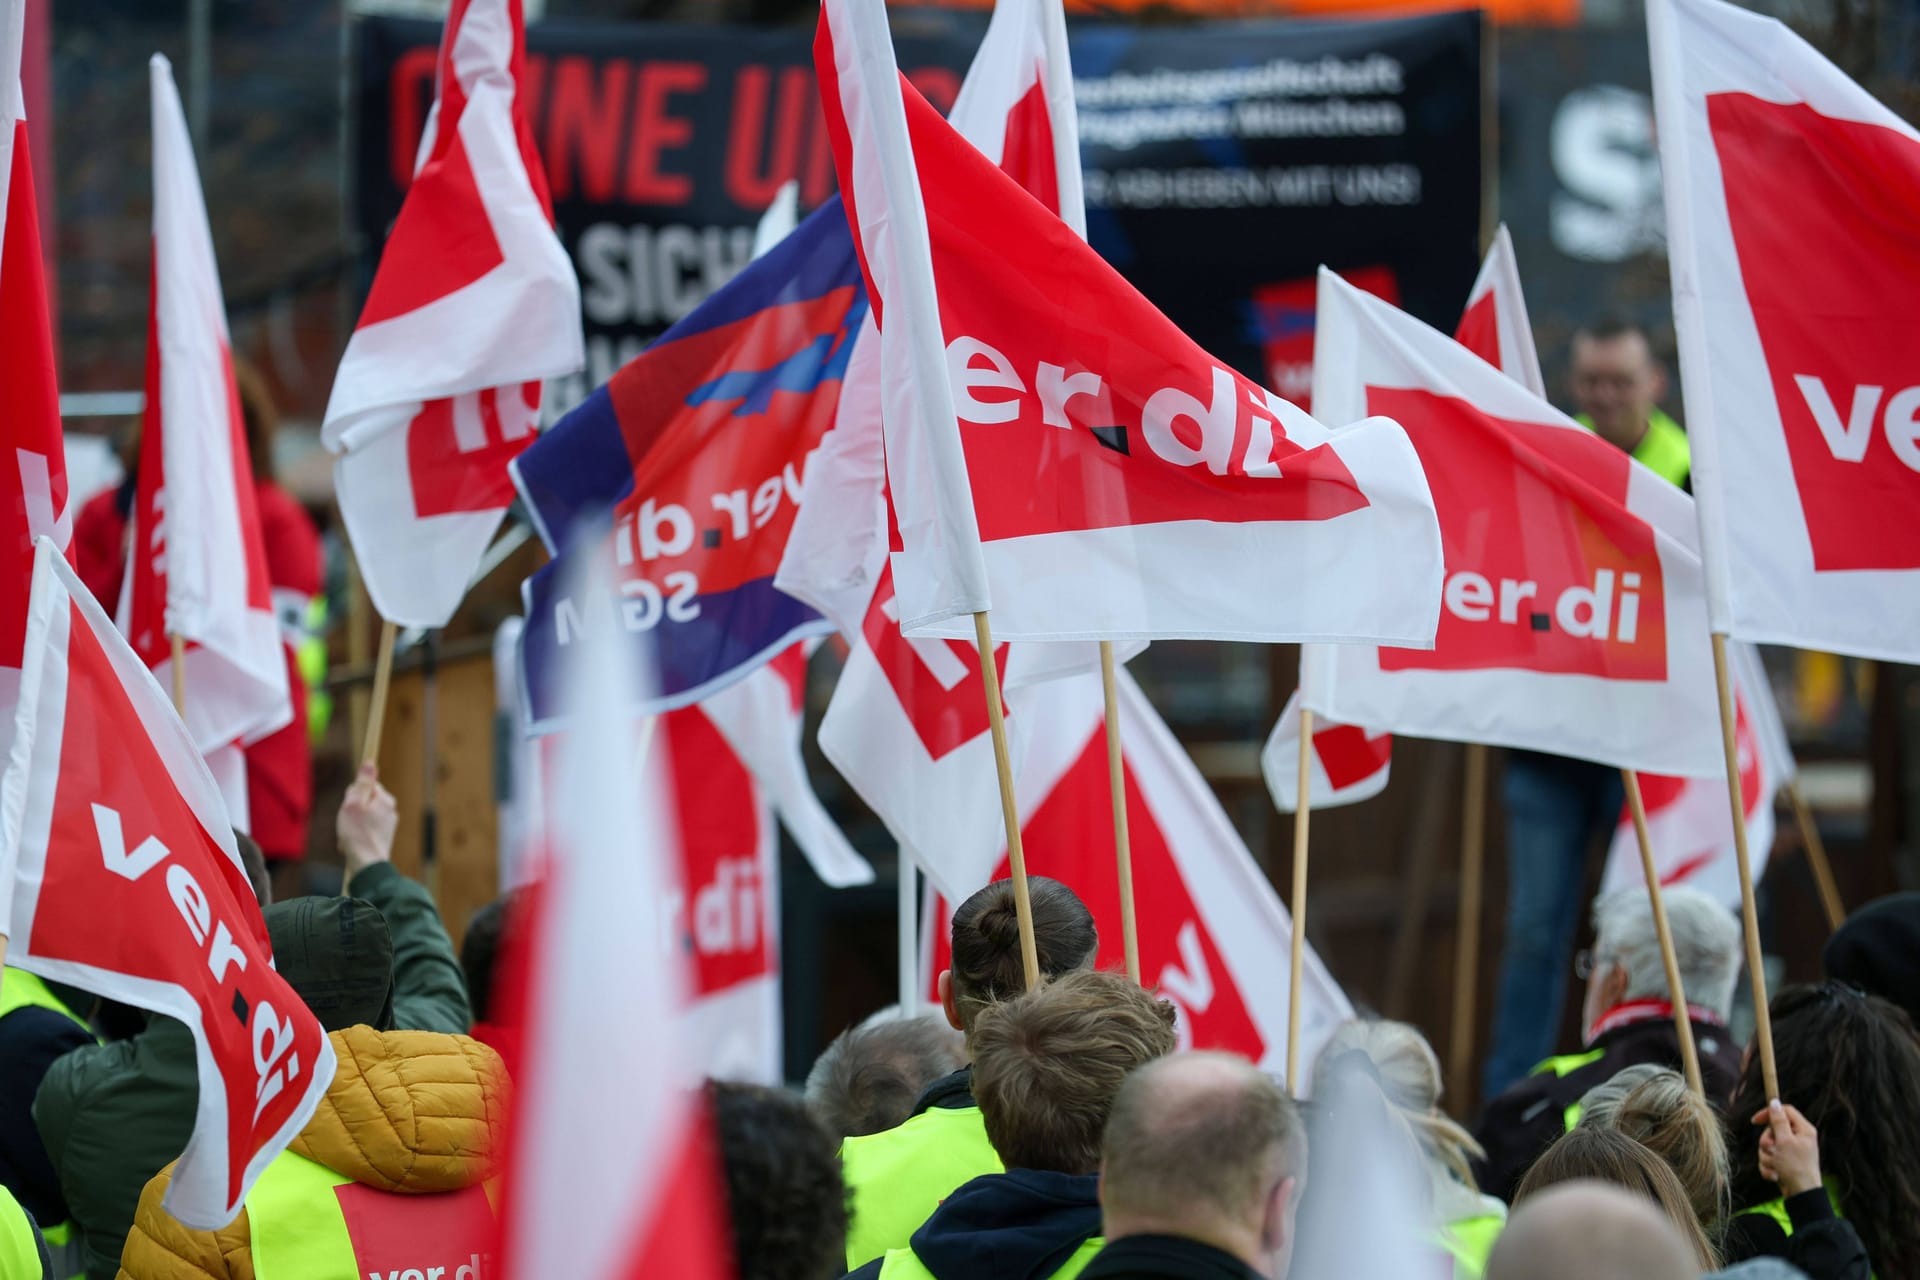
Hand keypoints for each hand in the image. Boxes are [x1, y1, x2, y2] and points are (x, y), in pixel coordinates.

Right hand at [337, 764, 397, 884]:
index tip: (349, 808)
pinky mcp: (383, 838)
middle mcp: (390, 810)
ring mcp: (387, 825)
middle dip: (351, 813)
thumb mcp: (354, 803)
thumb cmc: (358, 834)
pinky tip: (351, 846)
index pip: (364, 787)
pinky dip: (355, 837)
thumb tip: (370, 762)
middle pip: (362, 803)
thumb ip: (362, 783)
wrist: (367, 866)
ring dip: (351, 827)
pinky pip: (364, 831)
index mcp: (385, 799)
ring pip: (361, 818)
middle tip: (347, 825)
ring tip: (348, 838)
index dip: (352, 796)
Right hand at [1751, 1099, 1821, 1197]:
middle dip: (1766, 1142)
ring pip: (1768, 1146)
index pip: (1784, 1111)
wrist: (1801, 1195)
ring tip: (1776, 1167)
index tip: (1755, 1121)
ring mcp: (1791, 1152)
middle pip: (1772, 1130)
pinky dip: (1769, 1167)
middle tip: (1771, 1150)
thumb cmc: (1796, 1167)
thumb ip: (1778, 1121)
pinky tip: (1775, 1176)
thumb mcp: (1785, 1141)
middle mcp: (1798, 1139)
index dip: (1769, 1113)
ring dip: (1767, 1157)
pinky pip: (1769, 1159)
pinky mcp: (1785, 1163)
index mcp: (1804, 1130)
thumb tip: (1774, 1103)